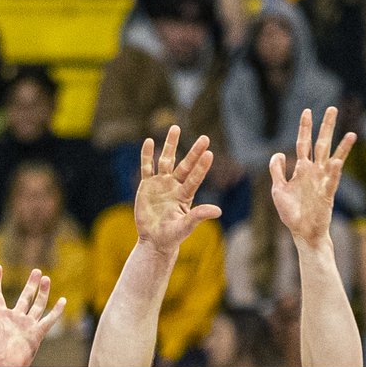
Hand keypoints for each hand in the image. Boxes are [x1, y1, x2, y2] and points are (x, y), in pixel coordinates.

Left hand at [0, 266, 65, 366]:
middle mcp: (14, 318)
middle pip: (25, 297)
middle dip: (31, 284)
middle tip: (36, 271)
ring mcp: (26, 324)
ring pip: (37, 305)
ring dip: (42, 292)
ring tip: (46, 278)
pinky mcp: (36, 333)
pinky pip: (49, 320)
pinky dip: (56, 311)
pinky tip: (63, 300)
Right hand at [131, 127, 221, 253]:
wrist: (154, 240)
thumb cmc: (172, 236)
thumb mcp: (185, 227)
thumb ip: (199, 216)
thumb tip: (218, 211)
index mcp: (185, 195)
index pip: (195, 178)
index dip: (202, 167)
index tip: (210, 153)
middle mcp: (175, 186)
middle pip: (185, 165)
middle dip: (194, 152)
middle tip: (205, 138)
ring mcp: (161, 184)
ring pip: (166, 160)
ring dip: (170, 145)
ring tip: (175, 127)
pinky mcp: (147, 185)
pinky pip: (147, 167)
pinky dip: (147, 155)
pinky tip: (149, 141)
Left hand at [267, 107, 359, 251]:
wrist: (302, 232)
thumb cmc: (292, 212)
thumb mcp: (278, 189)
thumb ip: (277, 171)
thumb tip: (279, 153)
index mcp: (302, 169)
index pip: (303, 143)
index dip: (304, 128)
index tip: (307, 111)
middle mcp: (315, 172)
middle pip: (321, 144)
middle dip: (326, 127)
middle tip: (332, 108)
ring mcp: (323, 182)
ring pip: (332, 159)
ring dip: (342, 147)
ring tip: (352, 133)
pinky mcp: (327, 195)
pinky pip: (332, 181)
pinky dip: (334, 172)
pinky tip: (337, 161)